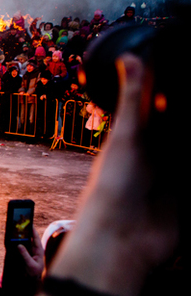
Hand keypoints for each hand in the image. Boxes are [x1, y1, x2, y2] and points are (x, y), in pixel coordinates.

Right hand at [17, 228, 43, 278]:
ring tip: (16, 230)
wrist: (34, 278)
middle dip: (27, 231)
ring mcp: (31, 250)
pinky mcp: (27, 253)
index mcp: (39, 250)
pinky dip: (19, 242)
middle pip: (31, 237)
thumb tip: (19, 245)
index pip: (36, 238)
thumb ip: (25, 255)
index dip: (33, 230)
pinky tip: (14, 239)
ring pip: (26, 241)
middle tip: (21, 224)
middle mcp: (35, 248)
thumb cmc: (35, 271)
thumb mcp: (30, 264)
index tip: (29, 223)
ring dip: (22, 236)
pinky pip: (23, 245)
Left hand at [48, 55, 177, 295]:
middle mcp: (161, 152)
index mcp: (142, 135)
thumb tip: (128, 55)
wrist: (122, 239)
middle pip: (188, 126)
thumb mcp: (127, 137)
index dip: (184, 88)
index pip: (167, 105)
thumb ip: (133, 99)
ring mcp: (178, 175)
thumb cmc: (113, 187)